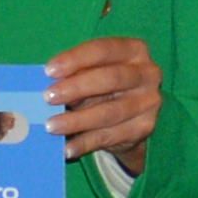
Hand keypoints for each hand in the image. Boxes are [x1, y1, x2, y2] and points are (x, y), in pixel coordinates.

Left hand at [43, 34, 161, 165]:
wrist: (129, 116)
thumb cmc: (102, 85)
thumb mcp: (92, 72)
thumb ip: (76, 74)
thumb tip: (48, 85)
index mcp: (134, 50)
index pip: (104, 49)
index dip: (76, 59)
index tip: (49, 70)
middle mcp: (148, 73)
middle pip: (111, 79)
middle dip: (76, 88)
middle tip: (48, 97)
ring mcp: (149, 102)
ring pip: (110, 112)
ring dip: (77, 120)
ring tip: (51, 126)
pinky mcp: (144, 128)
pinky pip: (111, 136)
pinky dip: (86, 143)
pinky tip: (67, 148)